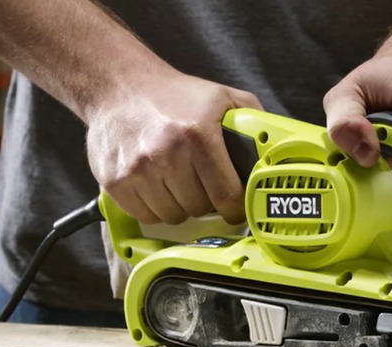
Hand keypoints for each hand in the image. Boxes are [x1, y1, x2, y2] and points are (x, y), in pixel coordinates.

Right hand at [86, 72, 261, 224]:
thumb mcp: (222, 97)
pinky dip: (153, 208)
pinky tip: (156, 186)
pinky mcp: (115, 181)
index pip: (227, 196)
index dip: (235, 208)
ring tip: (177, 183)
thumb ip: (253, 122)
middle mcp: (167, 153)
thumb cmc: (175, 96)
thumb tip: (276, 149)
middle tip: (201, 186)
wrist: (119, 86)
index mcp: (198, 135)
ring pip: (172, 216)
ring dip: (179, 206)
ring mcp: (138, 169)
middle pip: (198, 209)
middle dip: (204, 202)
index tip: (234, 209)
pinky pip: (145, 216)